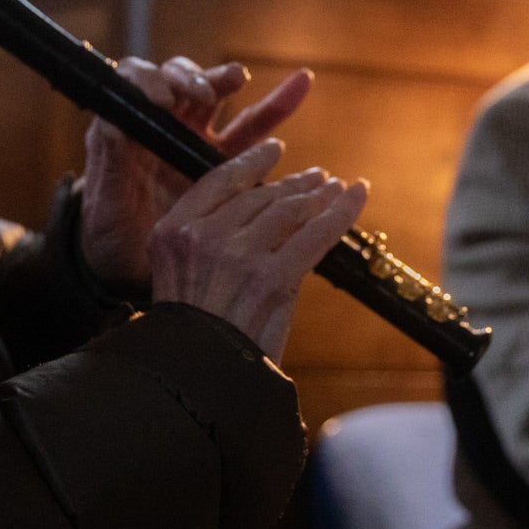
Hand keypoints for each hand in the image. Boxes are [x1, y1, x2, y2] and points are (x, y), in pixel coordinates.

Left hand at [78, 56, 313, 290]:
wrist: (131, 269)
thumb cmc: (110, 235)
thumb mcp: (105, 205)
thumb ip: (111, 165)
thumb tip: (112, 123)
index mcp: (127, 129)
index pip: (137, 82)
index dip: (150, 82)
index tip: (160, 99)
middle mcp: (161, 125)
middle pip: (181, 81)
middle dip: (197, 79)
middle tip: (206, 93)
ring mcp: (193, 140)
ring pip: (219, 98)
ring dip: (236, 82)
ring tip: (245, 75)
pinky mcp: (222, 161)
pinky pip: (251, 131)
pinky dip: (274, 108)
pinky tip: (299, 87)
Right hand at [149, 137, 369, 359]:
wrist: (199, 376)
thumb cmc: (194, 334)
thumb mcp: (182, 276)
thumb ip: (213, 240)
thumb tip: (270, 213)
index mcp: (172, 231)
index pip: (217, 181)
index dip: (251, 163)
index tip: (274, 151)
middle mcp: (202, 235)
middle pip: (258, 196)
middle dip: (294, 185)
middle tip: (318, 177)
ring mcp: (237, 254)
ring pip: (289, 210)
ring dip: (319, 195)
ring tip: (336, 187)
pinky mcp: (271, 277)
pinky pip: (316, 234)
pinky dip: (342, 212)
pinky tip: (356, 195)